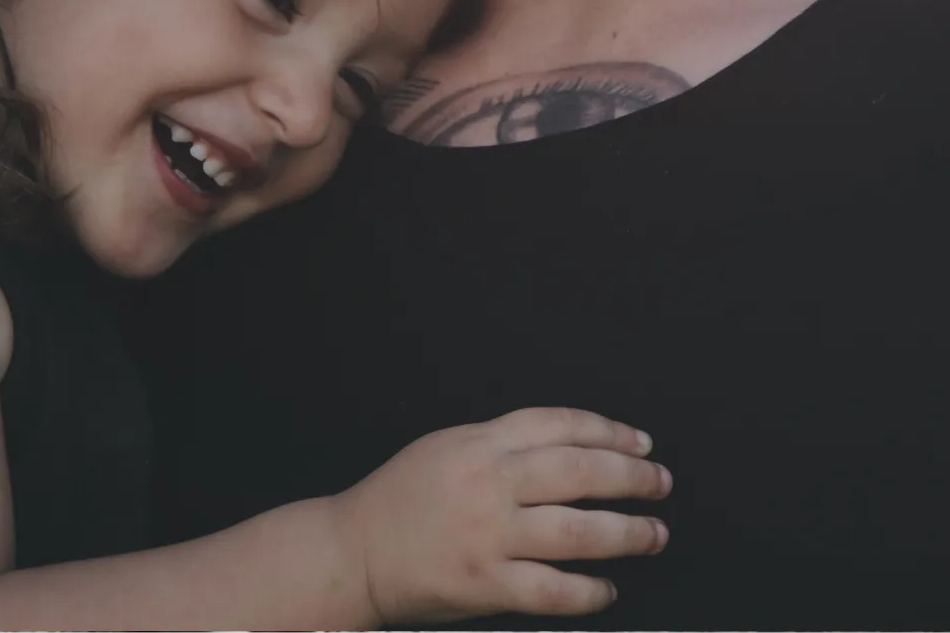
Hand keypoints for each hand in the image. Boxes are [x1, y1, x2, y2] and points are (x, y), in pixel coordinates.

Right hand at [334, 405, 670, 624]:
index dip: (608, 431)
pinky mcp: (485, 584)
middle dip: (630, 476)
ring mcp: (489, 535)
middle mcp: (490, 482)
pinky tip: (607, 588)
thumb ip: (501, 445)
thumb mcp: (448, 447)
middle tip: (660, 483)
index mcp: (481, 442)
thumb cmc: (400, 499)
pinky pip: (553, 589)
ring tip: (653, 534)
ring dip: (626, 533)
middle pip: (579, 471)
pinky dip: (588, 591)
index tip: (640, 442)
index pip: (560, 425)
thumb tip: (566, 449)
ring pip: (577, 531)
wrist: (355, 550)